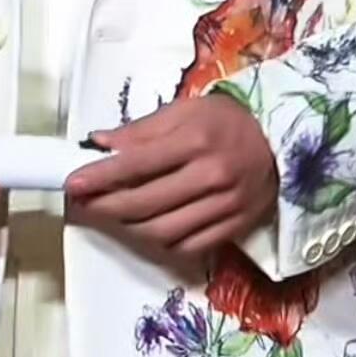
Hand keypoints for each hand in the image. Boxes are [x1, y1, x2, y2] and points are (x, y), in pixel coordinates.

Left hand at [63, 91, 278, 270]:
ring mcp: (225, 207)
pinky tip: (145, 228)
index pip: (137, 163)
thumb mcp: (187, 109)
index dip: (100, 176)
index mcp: (196, 140)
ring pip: (163, 231)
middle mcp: (212, 176)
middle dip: (106, 205)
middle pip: (146, 203)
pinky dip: (160, 242)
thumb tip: (99, 143)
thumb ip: (142, 129)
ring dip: (128, 228)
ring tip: (110, 215)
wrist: (283, 143)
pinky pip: (187, 247)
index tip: (73, 183)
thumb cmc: (229, 120)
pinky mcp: (234, 228)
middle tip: (85, 202)